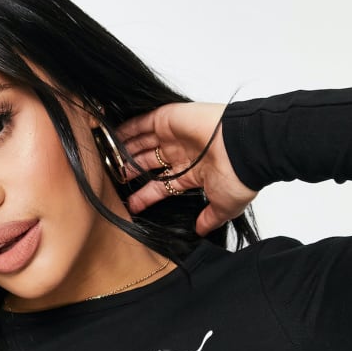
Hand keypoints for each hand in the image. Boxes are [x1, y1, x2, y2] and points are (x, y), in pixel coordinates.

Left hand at [116, 102, 257, 235]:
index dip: (145, 195)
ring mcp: (175, 135)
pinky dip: (127, 129)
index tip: (131, 204)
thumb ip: (209, 219)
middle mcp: (182, 153)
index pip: (162, 186)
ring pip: (143, 143)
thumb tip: (201, 231)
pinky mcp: (169, 119)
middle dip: (131, 170)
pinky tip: (112, 137)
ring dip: (125, 150)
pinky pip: (142, 123)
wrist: (245, 149)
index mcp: (193, 173)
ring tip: (107, 159)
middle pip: (148, 163)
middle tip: (114, 178)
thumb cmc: (239, 176)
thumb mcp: (224, 207)